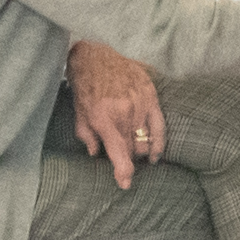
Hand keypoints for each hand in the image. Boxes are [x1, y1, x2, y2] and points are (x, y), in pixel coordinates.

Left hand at [67, 42, 165, 189]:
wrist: (96, 56)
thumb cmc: (85, 87)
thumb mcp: (79, 115)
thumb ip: (87, 138)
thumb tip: (97, 155)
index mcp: (104, 118)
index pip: (120, 153)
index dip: (123, 172)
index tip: (124, 183)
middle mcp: (125, 112)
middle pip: (133, 149)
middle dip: (128, 159)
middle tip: (123, 160)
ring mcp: (140, 104)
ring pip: (145, 140)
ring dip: (140, 151)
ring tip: (136, 155)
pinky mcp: (150, 95)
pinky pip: (160, 126)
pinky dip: (158, 143)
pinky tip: (155, 154)